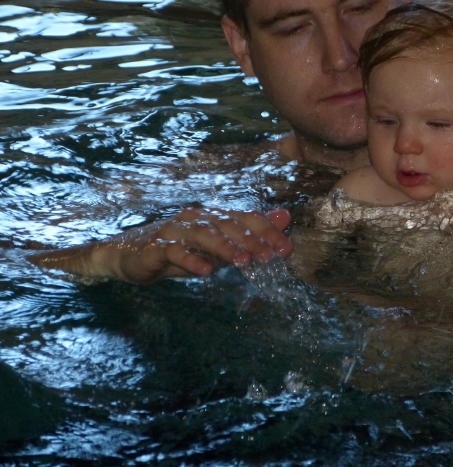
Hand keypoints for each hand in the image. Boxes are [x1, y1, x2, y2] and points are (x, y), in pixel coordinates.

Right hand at [33, 207, 292, 283]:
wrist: (130, 256)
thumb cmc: (181, 251)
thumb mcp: (219, 246)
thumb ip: (251, 234)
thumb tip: (286, 217)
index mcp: (215, 217)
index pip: (246, 220)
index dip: (267, 232)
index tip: (287, 249)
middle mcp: (198, 218)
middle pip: (229, 226)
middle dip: (252, 241)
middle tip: (271, 256)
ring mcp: (176, 230)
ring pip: (205, 235)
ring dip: (226, 248)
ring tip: (244, 261)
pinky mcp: (157, 246)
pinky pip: (175, 251)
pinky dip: (191, 260)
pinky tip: (206, 271)